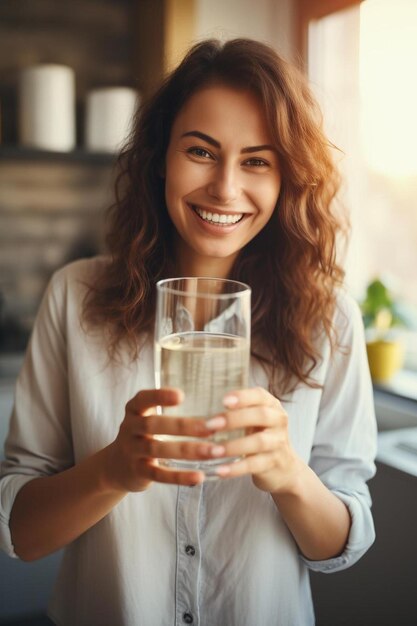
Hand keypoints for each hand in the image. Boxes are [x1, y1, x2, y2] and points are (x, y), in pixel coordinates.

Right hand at [103, 388, 226, 491]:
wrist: (115, 466)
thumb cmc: (142, 435)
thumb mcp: (146, 417)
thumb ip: (167, 409)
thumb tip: (209, 405)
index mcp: (134, 410)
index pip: (143, 399)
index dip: (160, 396)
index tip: (181, 395)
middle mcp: (130, 428)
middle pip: (153, 425)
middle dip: (183, 426)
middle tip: (210, 427)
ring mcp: (132, 451)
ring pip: (157, 449)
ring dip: (187, 450)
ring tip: (212, 451)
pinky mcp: (138, 472)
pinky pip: (159, 475)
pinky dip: (179, 477)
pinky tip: (198, 476)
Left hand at [211, 387, 303, 493]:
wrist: (284, 468)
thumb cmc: (260, 436)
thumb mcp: (254, 419)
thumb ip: (237, 409)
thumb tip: (198, 401)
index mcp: (271, 405)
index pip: (260, 395)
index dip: (243, 397)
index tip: (223, 400)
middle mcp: (278, 421)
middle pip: (260, 415)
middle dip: (234, 419)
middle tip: (210, 425)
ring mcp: (278, 443)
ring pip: (258, 442)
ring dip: (233, 446)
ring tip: (213, 451)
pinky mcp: (273, 463)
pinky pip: (254, 465)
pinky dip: (236, 468)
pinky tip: (220, 470)